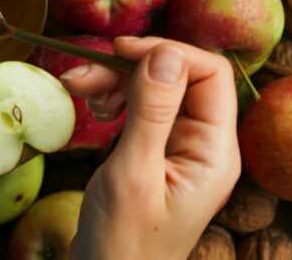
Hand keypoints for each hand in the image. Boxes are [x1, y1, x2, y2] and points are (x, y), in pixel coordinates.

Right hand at [62, 37, 240, 259]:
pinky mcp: (153, 151)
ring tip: (78, 90)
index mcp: (213, 150)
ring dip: (113, 81)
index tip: (119, 51)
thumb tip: (164, 53)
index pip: (210, 74)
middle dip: (128, 68)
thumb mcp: (134, 172)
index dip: (167, 53)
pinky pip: (138, 108)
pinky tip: (92, 108)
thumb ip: (152, 111)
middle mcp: (202, 143)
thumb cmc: (122, 240)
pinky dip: (112, 99)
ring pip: (152, 89)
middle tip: (80, 75)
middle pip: (176, 78)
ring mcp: (177, 147)